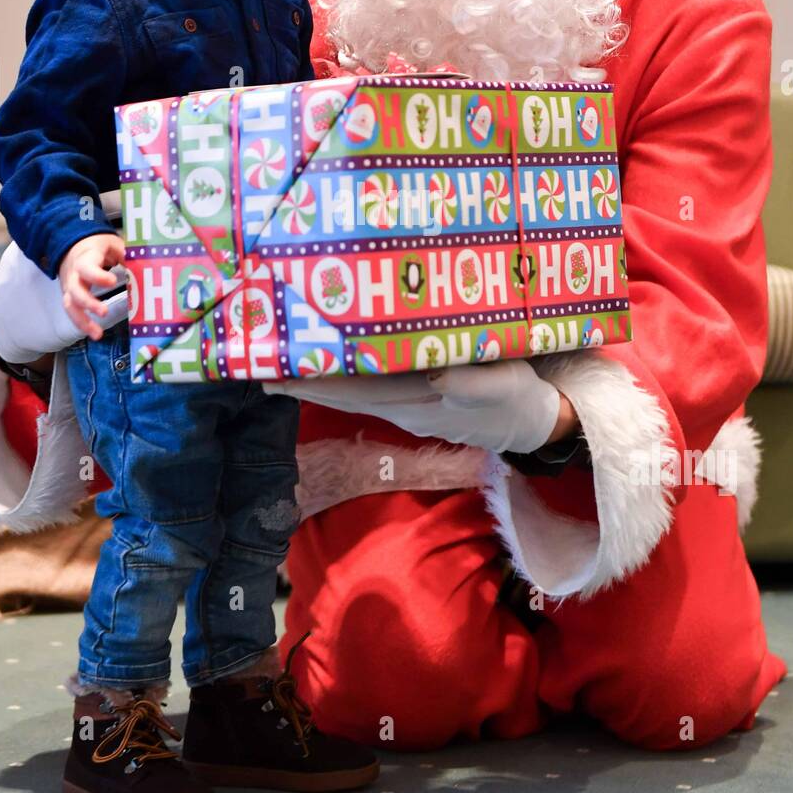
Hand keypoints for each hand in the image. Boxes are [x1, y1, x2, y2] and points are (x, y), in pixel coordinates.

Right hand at [58, 232, 125, 339]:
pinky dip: (82, 324)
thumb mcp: (112, 244)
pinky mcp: (71, 297)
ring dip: (82, 321)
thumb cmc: (97, 247)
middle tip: (104, 312)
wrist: (73, 247)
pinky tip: (94, 334)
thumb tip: (144, 264)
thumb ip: (126, 254)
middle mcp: (74, 273)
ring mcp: (70, 286)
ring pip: (70, 305)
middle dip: (88, 303)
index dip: (97, 276)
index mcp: (85, 258)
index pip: (86, 267)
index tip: (112, 282)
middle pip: (74, 289)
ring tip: (97, 334)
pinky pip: (72, 311)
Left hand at [264, 359, 561, 454]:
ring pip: (354, 397)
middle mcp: (405, 407)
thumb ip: (470, 382)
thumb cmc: (514, 395)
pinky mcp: (413, 405)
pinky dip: (341, 384)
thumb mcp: (502, 385)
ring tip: (279, 373)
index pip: (362, 388)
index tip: (286, 371)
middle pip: (346, 395)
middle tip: (262, 370)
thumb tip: (435, 374)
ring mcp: (407, 409)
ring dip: (317, 385)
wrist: (530, 422)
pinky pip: (368, 395)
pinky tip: (324, 374)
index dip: (323, 379)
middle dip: (305, 383)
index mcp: (421, 398)